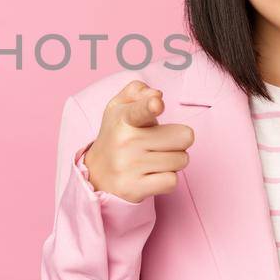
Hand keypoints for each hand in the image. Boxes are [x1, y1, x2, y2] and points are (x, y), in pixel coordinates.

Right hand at [82, 80, 194, 203]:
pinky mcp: (134, 188)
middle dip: (177, 141)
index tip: (156, 104)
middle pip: (184, 137)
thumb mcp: (119, 107)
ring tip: (153, 160)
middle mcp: (126, 142)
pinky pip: (172, 181)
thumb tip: (156, 95)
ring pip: (181, 160)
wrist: (96, 174)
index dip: (150, 105)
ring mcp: (129, 166)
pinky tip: (151, 175)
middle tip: (159, 143)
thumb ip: (137, 91)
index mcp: (124, 118)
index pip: (140, 110)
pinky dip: (167, 179)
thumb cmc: (117, 136)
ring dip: (173, 161)